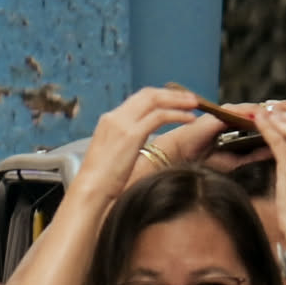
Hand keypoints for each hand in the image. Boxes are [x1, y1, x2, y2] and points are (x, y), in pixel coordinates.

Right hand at [79, 84, 207, 192]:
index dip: (161, 96)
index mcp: (109, 120)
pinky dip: (178, 115)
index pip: (139, 99)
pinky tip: (189, 119)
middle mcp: (115, 117)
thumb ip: (126, 141)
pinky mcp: (131, 135)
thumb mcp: (113, 154)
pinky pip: (160, 116)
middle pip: (148, 94)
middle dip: (173, 94)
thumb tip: (141, 141)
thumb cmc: (101, 180)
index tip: (177, 101)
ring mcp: (122, 124)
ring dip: (178, 101)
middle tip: (192, 98)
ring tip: (195, 105)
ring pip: (155, 101)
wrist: (90, 190)